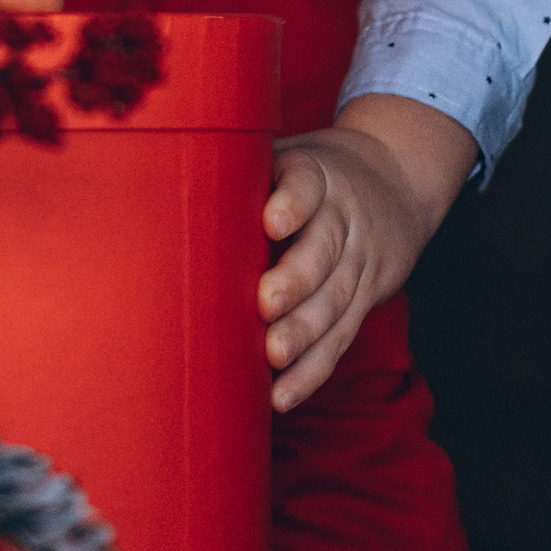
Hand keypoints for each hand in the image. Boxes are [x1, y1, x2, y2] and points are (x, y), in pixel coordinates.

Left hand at [258, 93, 480, 410]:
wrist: (396, 182)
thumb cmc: (309, 176)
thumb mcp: (285, 156)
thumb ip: (238, 173)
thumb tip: (153, 189)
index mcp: (317, 176)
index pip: (308, 185)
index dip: (294, 202)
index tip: (273, 222)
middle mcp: (343, 218)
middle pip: (324, 250)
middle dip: (297, 280)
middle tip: (266, 303)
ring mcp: (358, 262)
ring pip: (335, 299)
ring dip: (305, 333)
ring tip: (274, 355)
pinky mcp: (365, 300)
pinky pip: (340, 338)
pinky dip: (312, 370)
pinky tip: (283, 394)